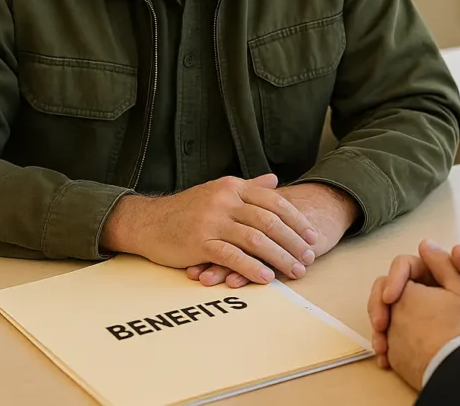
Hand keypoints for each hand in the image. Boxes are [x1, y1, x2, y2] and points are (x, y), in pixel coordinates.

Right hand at [186, 182, 357, 287]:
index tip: (311, 236)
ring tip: (295, 271)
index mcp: (232, 187)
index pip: (273, 202)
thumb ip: (248, 187)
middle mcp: (224, 200)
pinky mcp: (199, 241)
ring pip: (255, 239)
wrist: (148, 222)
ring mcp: (211, 220)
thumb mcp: (218, 191)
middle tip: (309, 258)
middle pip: (269, 221)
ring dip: (280, 257)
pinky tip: (266, 278)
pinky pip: (231, 256)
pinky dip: (251, 267)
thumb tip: (274, 180)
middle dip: (293, 242)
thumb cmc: (186, 210)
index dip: (296, 220)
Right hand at [368, 241, 459, 366]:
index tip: (391, 298)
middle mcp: (422, 285)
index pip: (404, 267)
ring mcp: (419, 307)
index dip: (394, 279)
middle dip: (379, 305)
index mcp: (433, 269)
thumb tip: (453, 250)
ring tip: (382, 347)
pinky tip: (387, 357)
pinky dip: (389, 343)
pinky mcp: (419, 326)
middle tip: (380, 325)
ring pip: (389, 312)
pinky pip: (397, 332)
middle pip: (389, 289)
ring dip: (380, 328)